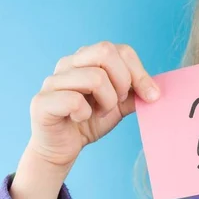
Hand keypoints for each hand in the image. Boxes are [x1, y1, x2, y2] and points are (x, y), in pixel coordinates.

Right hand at [28, 41, 160, 168]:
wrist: (63, 147)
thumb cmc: (90, 120)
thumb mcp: (120, 104)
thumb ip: (136, 92)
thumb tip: (157, 91)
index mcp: (88, 58)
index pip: (122, 50)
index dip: (140, 74)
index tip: (150, 96)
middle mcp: (68, 63)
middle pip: (106, 51)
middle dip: (122, 82)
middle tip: (117, 102)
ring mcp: (53, 80)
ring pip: (95, 77)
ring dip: (107, 101)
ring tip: (99, 112)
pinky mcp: (42, 101)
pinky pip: (74, 100)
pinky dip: (85, 114)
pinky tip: (80, 119)